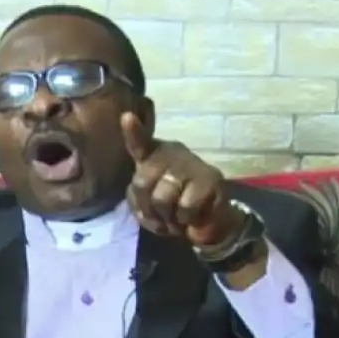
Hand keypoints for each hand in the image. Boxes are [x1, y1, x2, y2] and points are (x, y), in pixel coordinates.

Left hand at [121, 112, 240, 246]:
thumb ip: (138, 198)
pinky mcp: (212, 179)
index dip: (133, 131)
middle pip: (142, 182)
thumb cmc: (172, 207)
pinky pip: (186, 206)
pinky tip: (193, 216)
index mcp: (153, 156)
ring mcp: (192, 163)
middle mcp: (171, 153)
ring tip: (176, 217)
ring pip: (162, 197)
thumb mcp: (147, 204)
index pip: (140, 142)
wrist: (208, 219)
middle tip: (159, 216)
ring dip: (167, 218)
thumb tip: (142, 199)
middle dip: (147, 208)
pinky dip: (185, 219)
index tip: (126, 117)